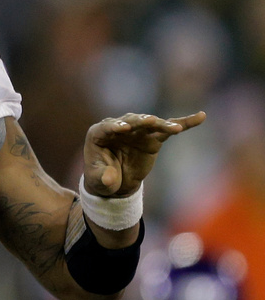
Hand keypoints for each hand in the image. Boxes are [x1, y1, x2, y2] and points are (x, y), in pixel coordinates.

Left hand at [83, 111, 205, 196]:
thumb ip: (103, 179)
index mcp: (98, 134)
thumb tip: (110, 179)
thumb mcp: (98, 182)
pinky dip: (183, 123)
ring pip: (150, 124)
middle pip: (130, 121)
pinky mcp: (152, 138)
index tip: (124, 128)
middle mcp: (118, 127)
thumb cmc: (101, 179)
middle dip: (141, 122)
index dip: (114, 126)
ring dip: (163, 124)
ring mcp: (136, 131)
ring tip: (176, 128)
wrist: (115, 182)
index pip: (106, 127)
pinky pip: (167, 130)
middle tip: (151, 121)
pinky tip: (200, 117)